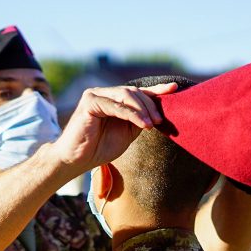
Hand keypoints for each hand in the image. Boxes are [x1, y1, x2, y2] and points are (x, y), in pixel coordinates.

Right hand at [50, 83, 177, 172]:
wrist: (76, 160)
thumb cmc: (99, 148)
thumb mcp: (127, 133)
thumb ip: (139, 120)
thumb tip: (157, 112)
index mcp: (113, 100)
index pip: (137, 92)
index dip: (156, 90)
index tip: (174, 89)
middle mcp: (104, 93)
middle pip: (134, 92)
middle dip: (150, 105)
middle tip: (160, 121)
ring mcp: (95, 95)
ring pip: (126, 95)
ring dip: (142, 109)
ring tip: (152, 124)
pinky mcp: (89, 102)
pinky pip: (115, 106)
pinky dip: (131, 114)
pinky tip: (142, 124)